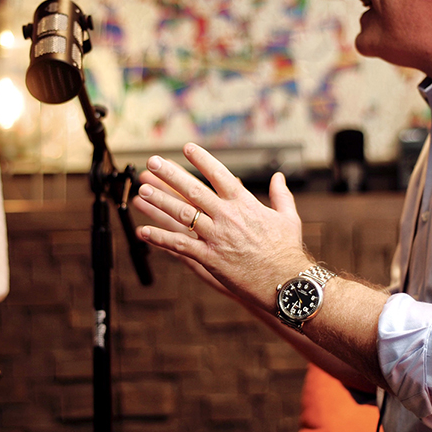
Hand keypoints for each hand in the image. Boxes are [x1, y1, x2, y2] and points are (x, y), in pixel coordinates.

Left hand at [132, 142, 311, 310]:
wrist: (287, 283)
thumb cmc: (288, 251)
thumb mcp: (288, 218)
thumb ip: (281, 195)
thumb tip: (278, 177)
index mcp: (245, 204)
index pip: (219, 174)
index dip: (201, 159)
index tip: (186, 147)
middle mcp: (228, 217)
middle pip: (194, 190)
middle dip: (171, 175)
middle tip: (153, 162)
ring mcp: (217, 237)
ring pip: (183, 215)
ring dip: (160, 202)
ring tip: (143, 191)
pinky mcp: (210, 258)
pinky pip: (180, 245)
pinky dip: (161, 238)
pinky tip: (145, 232)